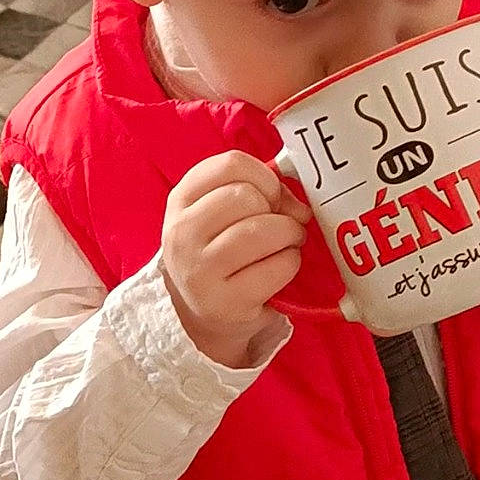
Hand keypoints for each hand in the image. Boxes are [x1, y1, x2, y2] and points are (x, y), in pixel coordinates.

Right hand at [162, 151, 310, 368]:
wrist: (203, 316)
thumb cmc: (220, 255)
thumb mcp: (220, 215)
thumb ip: (256, 192)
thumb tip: (298, 203)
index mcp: (181, 201)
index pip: (231, 164)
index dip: (264, 176)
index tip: (270, 195)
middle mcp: (182, 233)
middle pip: (246, 195)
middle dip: (277, 209)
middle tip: (280, 225)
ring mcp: (200, 270)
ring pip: (262, 229)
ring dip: (290, 234)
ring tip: (287, 244)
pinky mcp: (226, 302)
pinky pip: (278, 266)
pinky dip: (291, 263)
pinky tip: (281, 268)